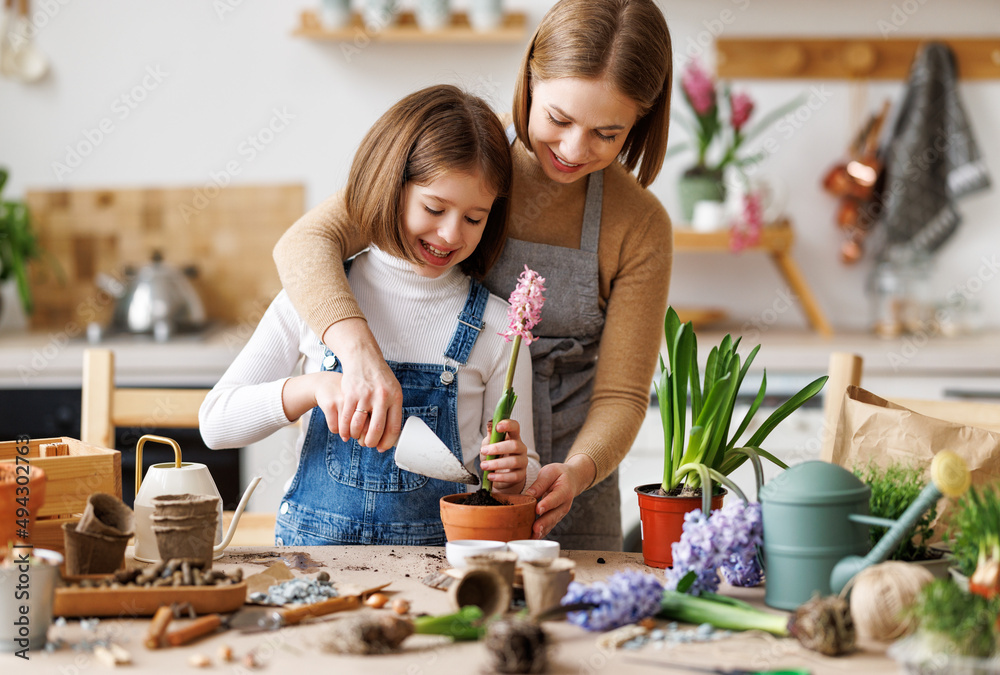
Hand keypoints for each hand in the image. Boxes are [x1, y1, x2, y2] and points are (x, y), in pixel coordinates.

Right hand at [322, 318, 402, 450]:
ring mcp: (366, 395)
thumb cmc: (379, 377)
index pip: (393, 427)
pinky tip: (346, 432)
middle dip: (371, 442)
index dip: (387, 442)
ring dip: (356, 436)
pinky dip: (345, 429)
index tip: (382, 448)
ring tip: (356, 438)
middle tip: (368, 445)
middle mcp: (382, 397)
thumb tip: (393, 433)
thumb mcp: (392, 389)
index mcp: (395, 398)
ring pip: (359, 426)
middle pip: (377, 429)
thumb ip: (393, 408)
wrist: (363, 358)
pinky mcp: (351, 394)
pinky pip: (347, 418)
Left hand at [480, 419, 528, 493]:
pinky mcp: (521, 475)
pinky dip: (500, 477)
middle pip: (514, 445)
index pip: (515, 427)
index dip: (508, 425)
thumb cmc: (495, 456)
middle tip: (483, 451)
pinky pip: (513, 476)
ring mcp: (522, 462)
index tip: (497, 427)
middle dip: (497, 448)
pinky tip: (490, 476)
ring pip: (514, 461)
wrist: (500, 476)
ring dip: (496, 464)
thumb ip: (491, 436)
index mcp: (513, 437)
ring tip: (484, 466)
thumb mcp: (489, 445)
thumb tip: (490, 423)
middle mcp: (521, 448)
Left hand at [524, 455, 595, 539]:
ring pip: (551, 523)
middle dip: (544, 523)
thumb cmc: (559, 475)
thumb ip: (540, 483)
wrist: (573, 480)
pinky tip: (532, 538)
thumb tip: (529, 494)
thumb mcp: (550, 472)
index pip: (555, 498)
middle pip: (554, 515)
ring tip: (532, 536)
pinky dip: (541, 533)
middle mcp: (564, 504)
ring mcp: (561, 513)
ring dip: (542, 530)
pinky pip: (549, 526)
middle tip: (535, 528)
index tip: (538, 509)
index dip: (547, 504)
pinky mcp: (556, 517)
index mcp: (564, 490)